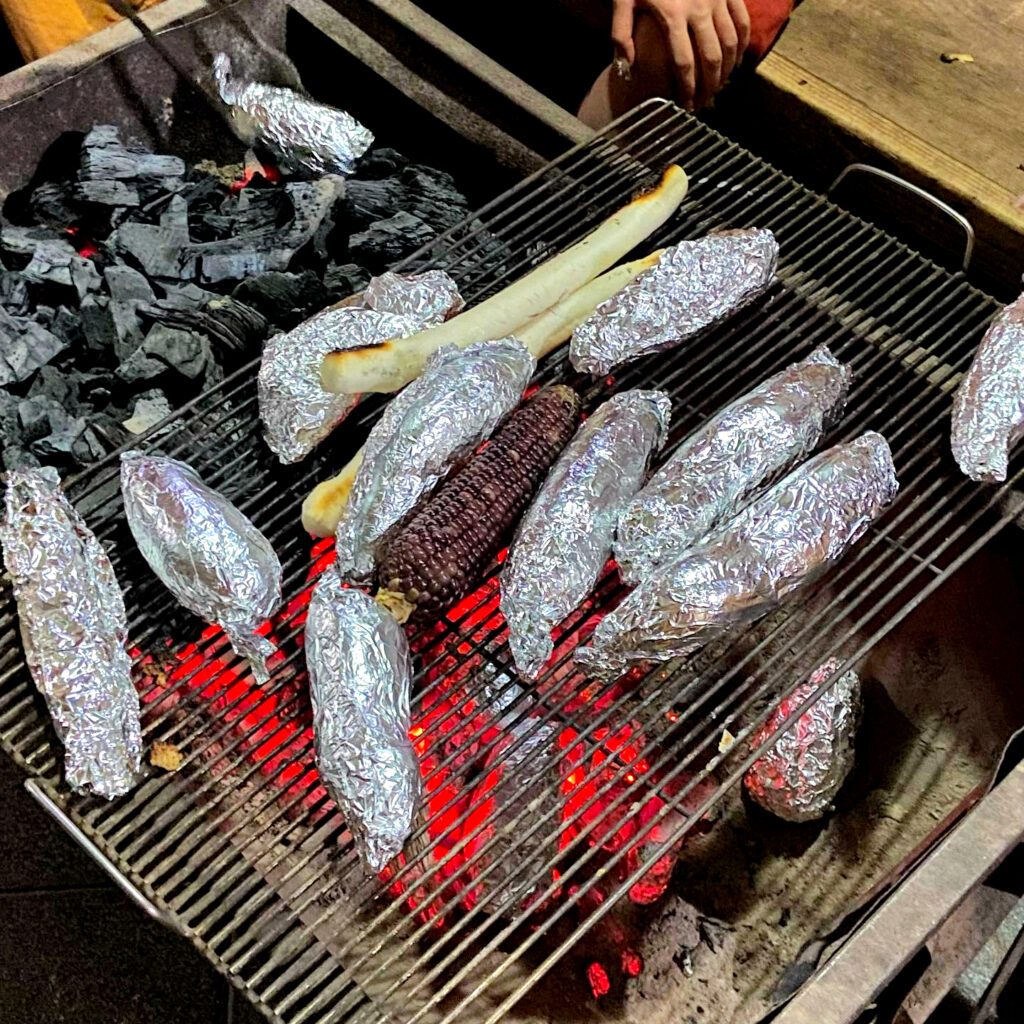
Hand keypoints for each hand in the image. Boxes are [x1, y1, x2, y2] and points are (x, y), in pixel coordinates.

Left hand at [612, 0, 750, 108]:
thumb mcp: (624, 0)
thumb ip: (621, 34)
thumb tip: (627, 68)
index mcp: (672, 16)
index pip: (684, 63)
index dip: (687, 90)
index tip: (685, 107)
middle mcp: (700, 9)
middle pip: (712, 58)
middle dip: (709, 87)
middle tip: (704, 103)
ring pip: (731, 43)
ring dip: (728, 70)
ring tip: (718, 87)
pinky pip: (743, 22)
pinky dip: (743, 45)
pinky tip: (736, 61)